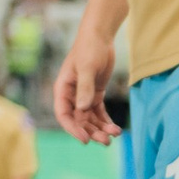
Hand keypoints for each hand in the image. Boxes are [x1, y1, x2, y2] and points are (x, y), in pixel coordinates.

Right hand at [53, 28, 118, 145]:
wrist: (100, 37)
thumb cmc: (89, 49)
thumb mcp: (87, 68)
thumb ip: (85, 88)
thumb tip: (83, 109)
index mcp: (62, 89)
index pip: (64, 115)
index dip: (73, 129)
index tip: (85, 139)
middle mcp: (71, 95)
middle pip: (79, 120)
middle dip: (92, 132)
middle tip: (106, 141)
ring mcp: (83, 96)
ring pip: (90, 119)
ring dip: (101, 129)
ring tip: (115, 135)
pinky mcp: (95, 94)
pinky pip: (99, 113)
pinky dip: (107, 122)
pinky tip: (116, 128)